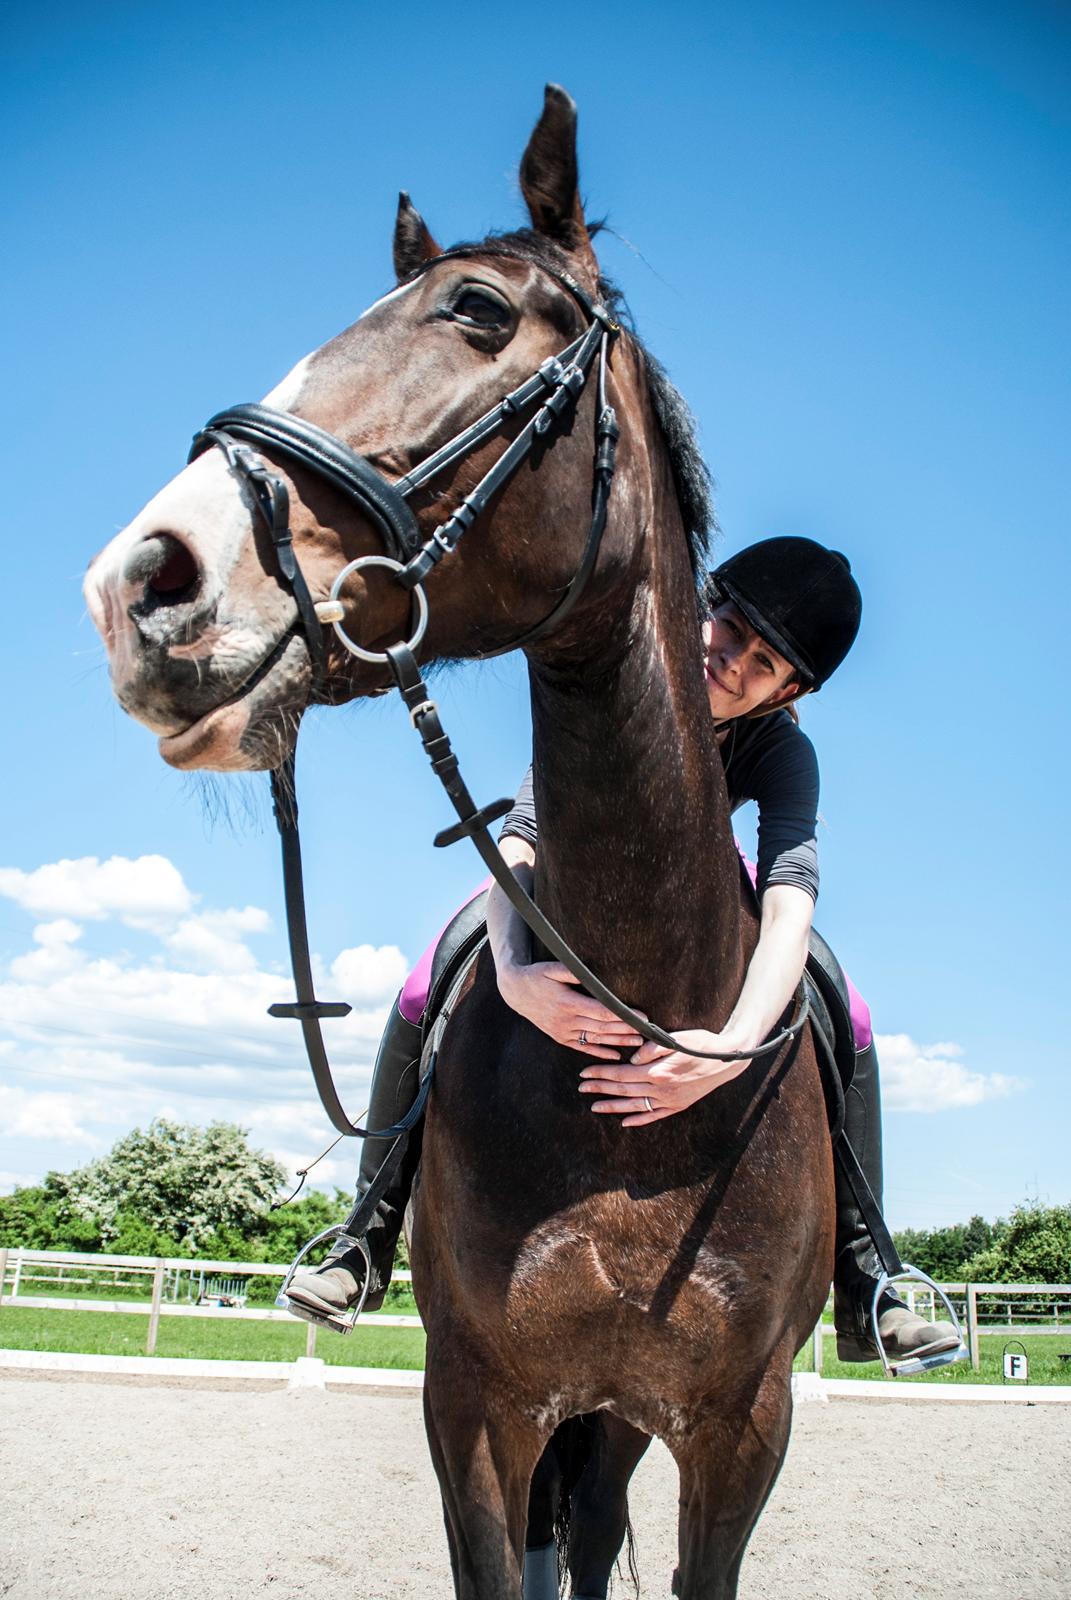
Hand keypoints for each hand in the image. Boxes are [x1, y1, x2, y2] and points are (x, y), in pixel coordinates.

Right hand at [498, 960, 644, 1060]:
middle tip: (647, 1032)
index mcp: (568, 1003)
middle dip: (626, 1030)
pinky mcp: (559, 1036)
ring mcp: (562, 1031)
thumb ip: (570, 971)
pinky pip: (582, 1046)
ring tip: (638, 1043)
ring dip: (617, 1042)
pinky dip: (599, 1052)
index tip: (641, 1017)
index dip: (623, 1016)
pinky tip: (614, 1055)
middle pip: (602, 1028)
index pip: (602, 1012)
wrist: (515, 992)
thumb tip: (588, 973)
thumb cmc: (536, 976)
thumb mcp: (550, 968)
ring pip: (595, 1039)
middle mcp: (566, 1020)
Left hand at [578, 1030, 753, 1124]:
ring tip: (595, 1107)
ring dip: (613, 1106)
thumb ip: (652, 1049)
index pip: (621, 1074)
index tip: (584, 1072)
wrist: (728, 1061)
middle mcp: (662, 1090)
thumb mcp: (676, 1039)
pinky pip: (654, 1115)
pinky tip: (625, 1122)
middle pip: (623, 1090)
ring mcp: (670, 1100)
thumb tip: (631, 1059)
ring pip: (635, 1106)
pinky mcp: (678, 1105)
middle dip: (600, 1088)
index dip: (601, 1073)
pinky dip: (638, 1119)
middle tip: (581, 1087)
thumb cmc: (702, 1045)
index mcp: (658, 1072)